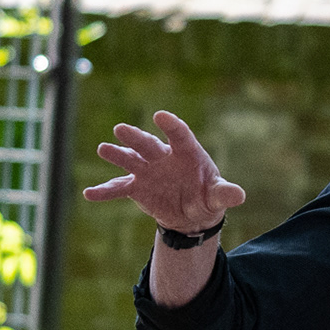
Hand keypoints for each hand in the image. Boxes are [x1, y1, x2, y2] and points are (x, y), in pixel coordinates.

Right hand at [83, 110, 244, 232]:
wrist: (191, 214)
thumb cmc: (207, 196)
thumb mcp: (217, 196)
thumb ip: (224, 193)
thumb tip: (239, 195)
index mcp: (187, 153)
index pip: (180, 135)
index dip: (172, 126)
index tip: (161, 116)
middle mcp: (164, 157)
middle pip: (149, 144)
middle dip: (136, 137)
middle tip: (120, 129)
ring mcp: (147, 170)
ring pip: (130, 159)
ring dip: (117, 155)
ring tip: (104, 149)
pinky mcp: (136, 186)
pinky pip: (118, 187)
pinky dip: (105, 191)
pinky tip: (90, 193)